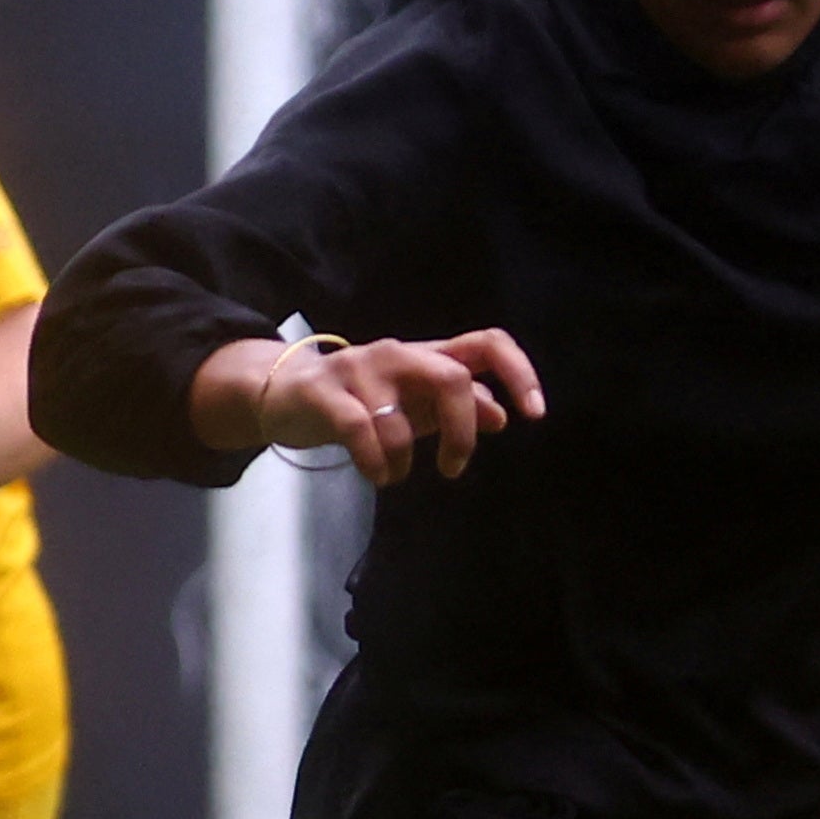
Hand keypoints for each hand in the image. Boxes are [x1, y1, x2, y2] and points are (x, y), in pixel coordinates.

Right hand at [208, 328, 544, 485]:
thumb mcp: (417, 405)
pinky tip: (378, 475)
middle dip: (461, 431)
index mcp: (429, 356)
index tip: (533, 414)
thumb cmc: (363, 400)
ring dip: (404, 459)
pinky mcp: (324, 393)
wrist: (285, 392)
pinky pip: (360, 431)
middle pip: (452, 377)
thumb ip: (458, 408)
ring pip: (400, 417)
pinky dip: (376, 463)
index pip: (487, 343)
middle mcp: (399, 355)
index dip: (518, 372)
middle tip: (453, 468)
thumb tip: (502, 416)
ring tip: (394, 474)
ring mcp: (360, 370)